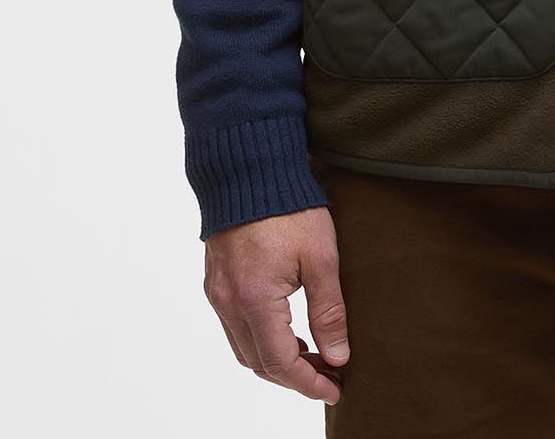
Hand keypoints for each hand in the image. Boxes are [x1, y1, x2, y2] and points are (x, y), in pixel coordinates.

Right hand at [203, 206, 349, 404]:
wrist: (250, 167)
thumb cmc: (288, 207)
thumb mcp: (320, 258)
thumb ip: (328, 311)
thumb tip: (338, 356)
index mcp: (254, 300)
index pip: (280, 363)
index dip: (308, 382)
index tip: (335, 387)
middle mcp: (229, 303)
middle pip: (259, 363)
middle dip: (294, 376)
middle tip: (329, 373)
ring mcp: (218, 293)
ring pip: (244, 348)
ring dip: (276, 359)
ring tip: (313, 354)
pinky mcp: (216, 282)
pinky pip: (235, 327)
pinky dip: (260, 339)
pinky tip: (287, 329)